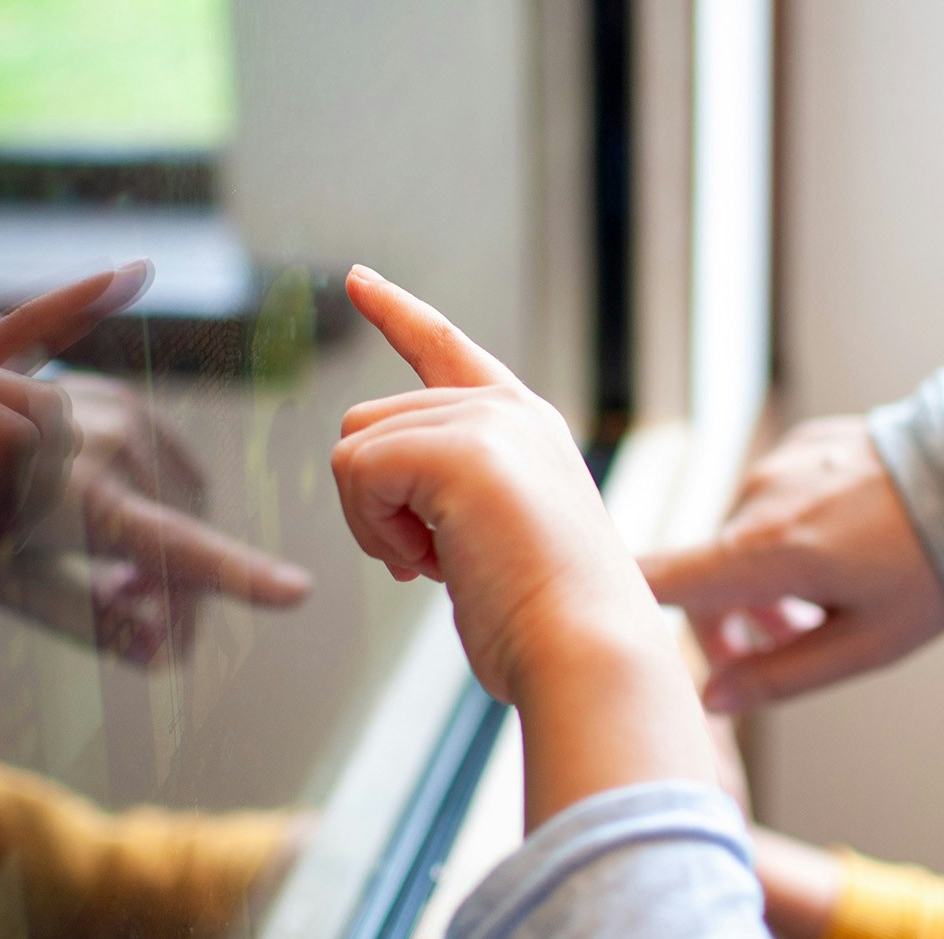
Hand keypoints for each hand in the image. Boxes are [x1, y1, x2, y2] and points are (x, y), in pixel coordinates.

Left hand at [0, 370, 311, 665]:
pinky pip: (178, 470)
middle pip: (186, 539)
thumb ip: (90, 624)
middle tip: (154, 638)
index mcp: (74, 498)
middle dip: (179, 597)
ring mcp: (123, 413)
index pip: (171, 547)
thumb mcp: (11, 584)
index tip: (294, 591)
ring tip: (123, 581)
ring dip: (172, 550)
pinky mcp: (129, 399)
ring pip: (190, 505)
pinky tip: (122, 527)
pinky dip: (165, 506)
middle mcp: (108, 443)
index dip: (235, 574)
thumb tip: (163, 658)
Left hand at [335, 266, 718, 826]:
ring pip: (356, 447)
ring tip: (440, 564)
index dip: (396, 314)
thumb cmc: (547, 624)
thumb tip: (383, 495)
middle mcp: (507, 411)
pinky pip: (357, 471)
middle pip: (369, 421)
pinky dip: (373, 529)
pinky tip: (429, 563)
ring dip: (374, 520)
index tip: (358, 282)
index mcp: (524, 428)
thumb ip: (451, 497)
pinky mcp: (457, 448)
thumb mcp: (499, 539)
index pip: (445, 350)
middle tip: (432, 561)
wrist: (587, 652)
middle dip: (377, 503)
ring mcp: (486, 423)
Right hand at [639, 416, 943, 711]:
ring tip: (822, 602)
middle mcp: (759, 501)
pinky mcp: (800, 444)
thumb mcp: (866, 645)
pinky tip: (840, 546)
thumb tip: (712, 701)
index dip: (621, 598)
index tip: (585, 615)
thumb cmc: (934, 572)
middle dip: (728, 618)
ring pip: (741, 537)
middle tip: (778, 647)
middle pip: (706, 572)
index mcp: (769, 554)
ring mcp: (778, 466)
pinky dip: (786, 532)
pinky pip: (771, 500)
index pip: (664, 577)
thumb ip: (780, 676)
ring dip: (761, 576)